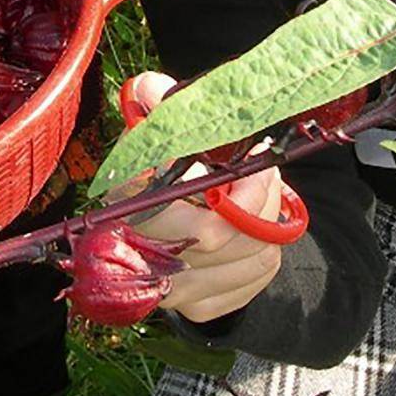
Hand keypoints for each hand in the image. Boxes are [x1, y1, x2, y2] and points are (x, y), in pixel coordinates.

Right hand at [116, 72, 283, 321]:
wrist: (163, 223)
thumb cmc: (163, 168)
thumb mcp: (160, 132)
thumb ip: (159, 108)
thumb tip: (147, 87)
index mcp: (126, 208)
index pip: (190, 219)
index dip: (235, 196)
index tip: (256, 163)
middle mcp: (141, 258)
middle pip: (222, 240)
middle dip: (259, 202)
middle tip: (268, 172)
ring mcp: (170, 290)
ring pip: (249, 260)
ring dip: (269, 225)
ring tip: (263, 195)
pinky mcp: (197, 308)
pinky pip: (256, 278)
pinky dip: (266, 252)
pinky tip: (254, 230)